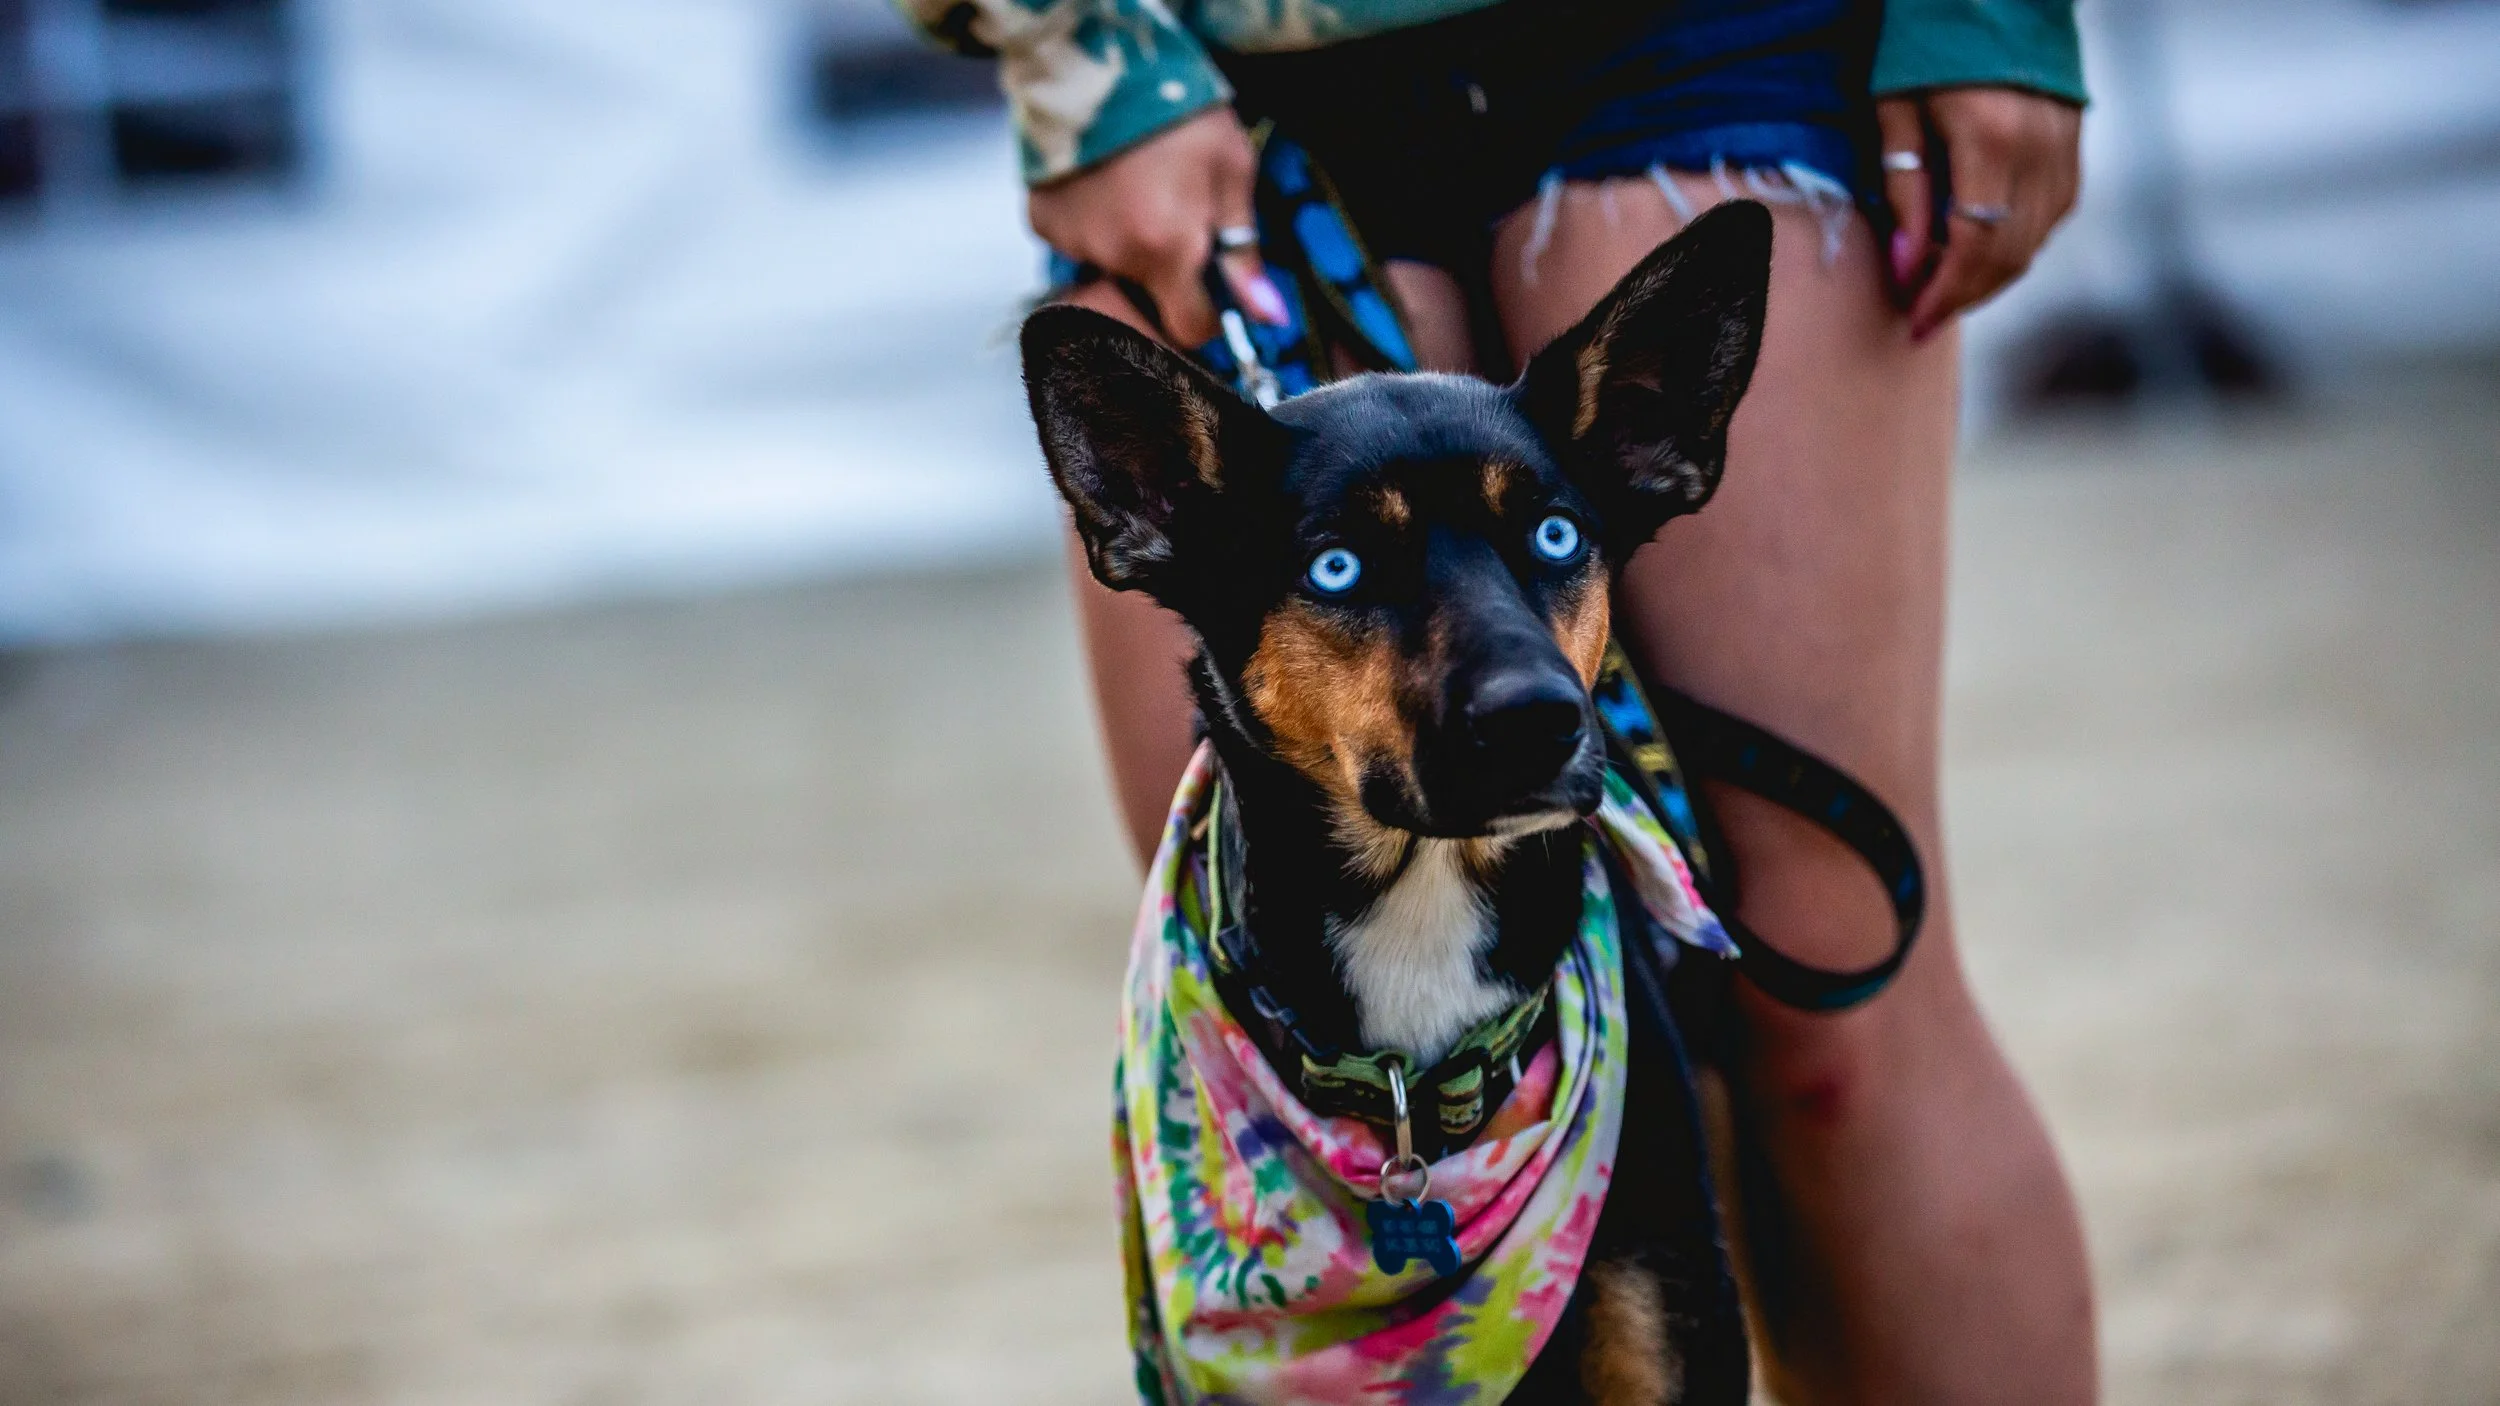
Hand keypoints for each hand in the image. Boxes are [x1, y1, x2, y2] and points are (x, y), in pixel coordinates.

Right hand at [1027, 107, 1288, 347]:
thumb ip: (1245, 254)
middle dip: (1166, 269)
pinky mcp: (1042, 220)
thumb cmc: (1182, 115)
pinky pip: (1075, 240)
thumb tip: (1269, 317)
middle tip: (1174, 212)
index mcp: (1168, 253)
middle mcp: (1115, 258)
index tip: (1211, 289)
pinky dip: (1090, 221)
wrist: (1105, 60)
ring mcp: (1072, 241)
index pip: (1189, 329)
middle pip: (1148, 294)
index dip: (1206, 314)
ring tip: (1136, 187)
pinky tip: (1101, 183)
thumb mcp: (1232, 175)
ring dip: (1126, 242)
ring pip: (1111, 266)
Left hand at [1875, 87, 2082, 339]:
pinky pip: (2051, 214)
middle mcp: (2040, 148)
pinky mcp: (2075, 143)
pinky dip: (2015, 244)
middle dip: (1963, 296)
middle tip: (1921, 320)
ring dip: (1990, 277)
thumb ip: (1904, 190)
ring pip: (2035, 240)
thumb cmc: (1925, 43)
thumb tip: (1906, 267)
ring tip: (1944, 294)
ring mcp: (2066, 146)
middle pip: (2008, 254)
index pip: (1972, 247)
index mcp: (1992, 138)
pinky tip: (1980, 253)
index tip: (1911, 323)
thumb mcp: (1894, 110)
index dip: (1942, 294)